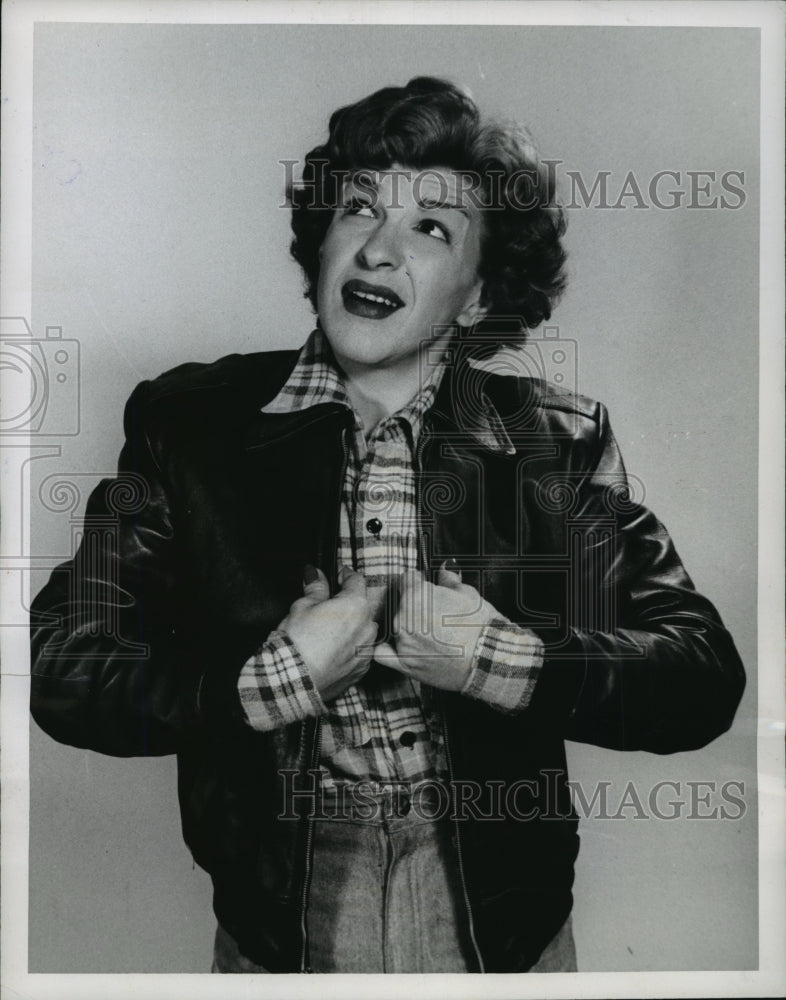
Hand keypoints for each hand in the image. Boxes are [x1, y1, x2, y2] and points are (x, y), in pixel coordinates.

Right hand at [279, 565, 376, 702]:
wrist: (294, 680)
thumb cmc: (297, 642)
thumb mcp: (302, 606)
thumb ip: (315, 588)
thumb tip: (315, 574)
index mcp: (355, 606)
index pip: (356, 581)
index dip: (345, 575)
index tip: (338, 575)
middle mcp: (367, 627)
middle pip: (362, 606)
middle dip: (348, 602)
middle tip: (329, 604)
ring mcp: (367, 650)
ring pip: (364, 629)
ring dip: (352, 625)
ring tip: (329, 630)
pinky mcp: (361, 669)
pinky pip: (360, 651)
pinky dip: (351, 647)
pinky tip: (332, 649)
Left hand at [374, 563, 497, 691]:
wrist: (488, 657)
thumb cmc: (480, 625)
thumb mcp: (467, 593)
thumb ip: (448, 580)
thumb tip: (444, 571)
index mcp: (416, 595)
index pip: (406, 579)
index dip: (417, 581)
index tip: (423, 585)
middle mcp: (403, 617)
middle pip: (401, 604)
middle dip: (414, 605)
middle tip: (433, 612)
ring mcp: (402, 641)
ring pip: (395, 626)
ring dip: (406, 626)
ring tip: (429, 632)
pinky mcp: (405, 663)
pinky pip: (382, 654)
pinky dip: (386, 648)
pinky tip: (395, 645)